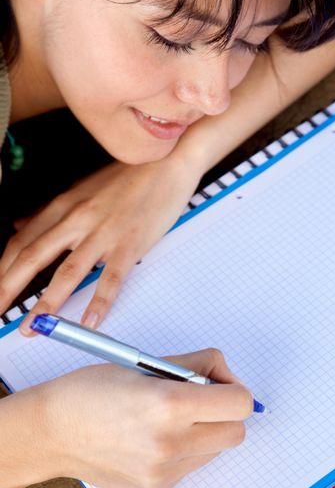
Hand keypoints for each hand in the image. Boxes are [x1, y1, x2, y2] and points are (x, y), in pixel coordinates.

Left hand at [0, 154, 201, 332]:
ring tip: (32, 327)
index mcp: (63, 206)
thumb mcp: (81, 188)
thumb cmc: (127, 176)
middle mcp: (77, 220)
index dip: (2, 269)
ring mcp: (104, 233)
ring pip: (68, 271)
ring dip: (46, 303)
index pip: (21, 242)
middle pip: (33, 257)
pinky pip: (112, 278)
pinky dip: (100, 302)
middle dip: (9, 288)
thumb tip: (19, 224)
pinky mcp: (130, 244)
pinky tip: (89, 322)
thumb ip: (50, 211)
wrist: (165, 160)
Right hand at [35, 349, 252, 487]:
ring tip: (167, 418)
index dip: (234, 388)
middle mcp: (170, 442)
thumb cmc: (92, 390)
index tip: (219, 383)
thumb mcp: (144, 363)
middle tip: (199, 399)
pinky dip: (183, 450)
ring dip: (205, 431)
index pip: (239, 403)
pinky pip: (190, 466)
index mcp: (168, 403)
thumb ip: (193, 365)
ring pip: (215, 450)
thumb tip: (224, 372)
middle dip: (225, 412)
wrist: (51, 433)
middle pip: (236, 432)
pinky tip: (151, 438)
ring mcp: (164, 472)